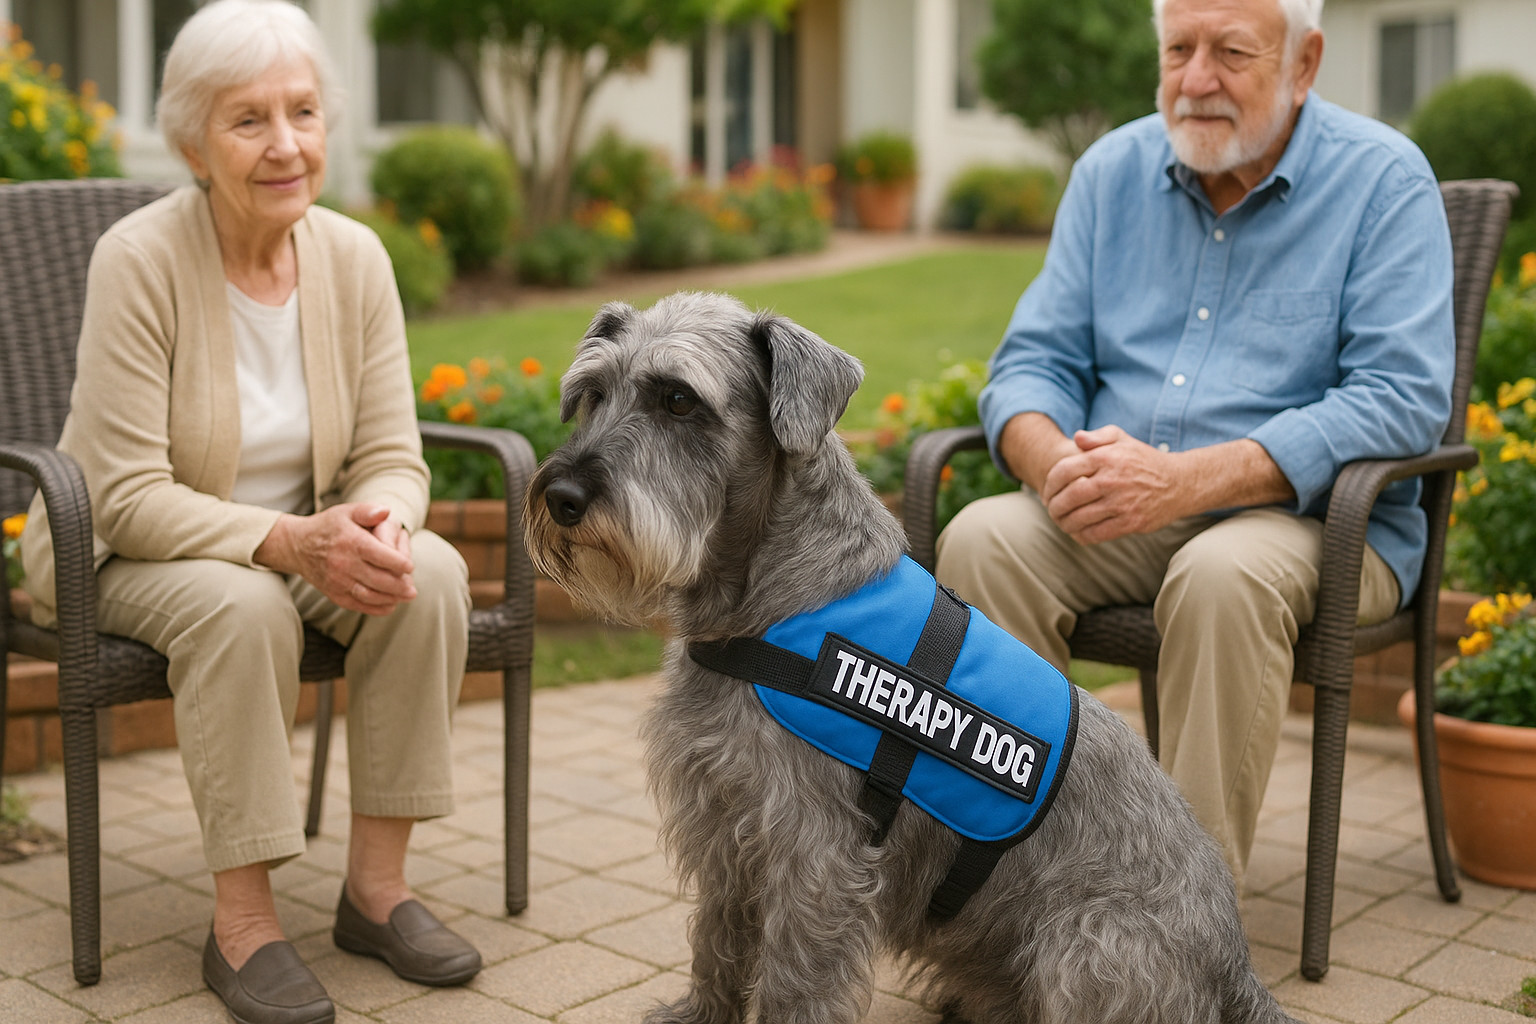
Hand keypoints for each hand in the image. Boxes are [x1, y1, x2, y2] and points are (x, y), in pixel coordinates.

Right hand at [256, 503, 415, 614]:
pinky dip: (376, 608)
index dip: (398, 563)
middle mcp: (343, 564)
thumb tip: (387, 511)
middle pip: (378, 579)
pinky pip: (357, 605)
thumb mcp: (347, 512)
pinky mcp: (333, 593)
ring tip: (406, 597)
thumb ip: (368, 511)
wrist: (298, 546)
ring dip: (391, 599)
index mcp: (351, 542)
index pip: (380, 556)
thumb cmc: (329, 526)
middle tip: (413, 589)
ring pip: (369, 595)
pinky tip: (390, 605)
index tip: (410, 566)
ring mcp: (337, 581)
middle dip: (399, 586)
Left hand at [1039, 426, 1186, 543]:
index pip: (1064, 471)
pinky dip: (1081, 536)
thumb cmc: (1144, 460)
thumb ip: (1098, 436)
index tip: (1047, 492)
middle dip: (1054, 506)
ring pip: (1079, 518)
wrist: (1179, 483)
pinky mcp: (1130, 522)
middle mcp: (1112, 479)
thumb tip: (1076, 438)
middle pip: (1069, 497)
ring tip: (1061, 522)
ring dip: (1064, 523)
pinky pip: (1096, 533)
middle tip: (1051, 510)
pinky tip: (1077, 533)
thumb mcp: (1123, 439)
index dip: (1049, 484)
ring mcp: (1122, 503)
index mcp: (1106, 457)